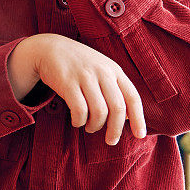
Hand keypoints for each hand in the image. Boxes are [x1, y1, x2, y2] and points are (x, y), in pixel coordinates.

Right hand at [11, 34, 145, 144]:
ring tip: (89, 128)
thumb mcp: (101, 70)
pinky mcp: (67, 83)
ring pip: (99, 111)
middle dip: (115, 129)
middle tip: (111, 141)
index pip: (133, 98)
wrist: (50, 48)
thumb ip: (115, 89)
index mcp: (114, 70)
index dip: (138, 119)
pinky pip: (79, 110)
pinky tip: (77, 121)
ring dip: (95, 126)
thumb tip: (128, 118)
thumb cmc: (79, 65)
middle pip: (117, 108)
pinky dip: (79, 121)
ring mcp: (85, 77)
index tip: (140, 135)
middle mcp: (102, 72)